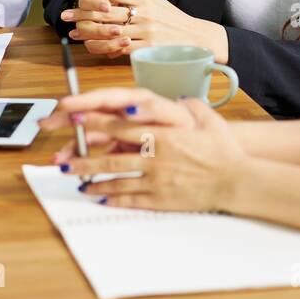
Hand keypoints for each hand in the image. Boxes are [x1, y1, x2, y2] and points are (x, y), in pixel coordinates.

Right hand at [40, 86, 200, 164]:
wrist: (214, 151)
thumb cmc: (198, 132)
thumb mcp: (181, 118)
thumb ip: (154, 111)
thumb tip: (130, 108)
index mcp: (141, 102)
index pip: (107, 97)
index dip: (84, 100)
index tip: (65, 105)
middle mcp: (130, 114)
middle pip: (94, 112)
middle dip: (68, 118)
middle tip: (46, 123)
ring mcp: (127, 131)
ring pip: (93, 135)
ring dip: (74, 146)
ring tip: (59, 159)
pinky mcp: (127, 148)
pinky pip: (101, 151)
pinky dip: (86, 159)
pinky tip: (73, 166)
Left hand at [43, 87, 248, 210]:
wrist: (237, 181)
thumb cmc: (223, 150)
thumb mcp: (208, 119)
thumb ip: (190, 105)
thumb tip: (179, 98)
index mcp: (163, 134)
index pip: (122, 126)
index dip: (95, 122)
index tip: (74, 118)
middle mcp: (155, 157)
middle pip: (111, 153)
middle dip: (83, 154)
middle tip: (62, 155)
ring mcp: (156, 179)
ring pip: (116, 178)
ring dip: (91, 178)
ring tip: (73, 177)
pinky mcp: (160, 199)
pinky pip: (130, 199)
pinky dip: (111, 198)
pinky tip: (98, 197)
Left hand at [61, 0, 228, 61]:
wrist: (196, 38)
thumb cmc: (172, 18)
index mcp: (144, 0)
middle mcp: (144, 14)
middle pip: (108, 12)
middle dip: (84, 13)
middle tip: (65, 14)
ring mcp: (146, 32)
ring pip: (112, 31)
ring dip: (90, 33)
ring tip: (74, 32)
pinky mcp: (148, 48)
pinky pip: (122, 48)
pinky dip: (106, 48)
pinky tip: (92, 48)